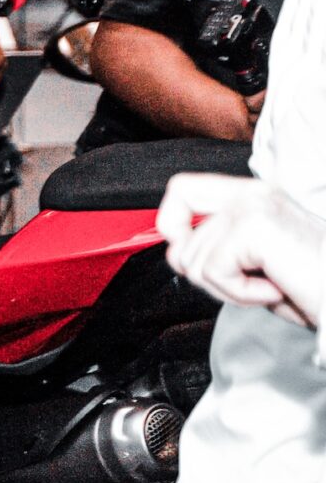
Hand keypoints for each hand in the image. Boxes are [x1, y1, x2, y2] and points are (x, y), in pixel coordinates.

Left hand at [160, 171, 325, 325]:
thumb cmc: (314, 289)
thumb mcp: (256, 263)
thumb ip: (219, 247)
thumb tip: (176, 251)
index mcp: (253, 196)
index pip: (182, 189)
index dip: (170, 224)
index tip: (189, 253)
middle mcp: (252, 192)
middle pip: (178, 236)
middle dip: (208, 275)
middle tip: (251, 283)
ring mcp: (252, 205)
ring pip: (192, 261)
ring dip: (230, 288)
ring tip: (273, 284)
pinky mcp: (254, 225)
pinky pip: (212, 271)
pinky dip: (240, 293)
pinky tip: (276, 288)